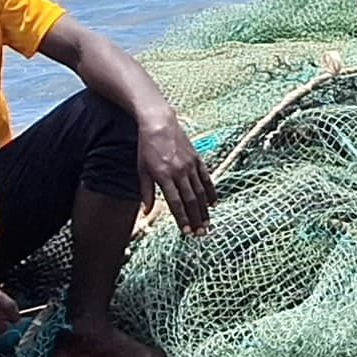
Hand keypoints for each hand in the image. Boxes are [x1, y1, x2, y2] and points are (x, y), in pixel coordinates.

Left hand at [136, 108, 216, 231]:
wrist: (159, 123)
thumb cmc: (147, 147)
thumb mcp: (142, 170)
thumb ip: (146, 192)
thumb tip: (147, 213)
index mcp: (163, 175)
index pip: (175, 202)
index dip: (182, 218)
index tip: (186, 231)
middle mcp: (179, 171)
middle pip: (190, 200)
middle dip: (196, 219)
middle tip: (200, 234)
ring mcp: (190, 165)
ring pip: (200, 192)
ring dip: (204, 210)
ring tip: (207, 224)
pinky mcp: (197, 159)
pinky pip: (206, 178)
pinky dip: (211, 192)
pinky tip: (214, 204)